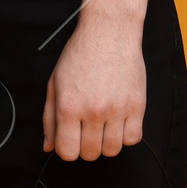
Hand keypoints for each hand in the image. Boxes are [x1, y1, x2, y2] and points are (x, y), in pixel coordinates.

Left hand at [43, 12, 146, 160]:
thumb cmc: (80, 56)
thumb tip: (49, 146)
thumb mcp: (55, 84)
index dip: (67, 150)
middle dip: (86, 147)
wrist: (109, 33)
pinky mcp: (137, 106)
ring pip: (112, 150)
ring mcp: (117, 109)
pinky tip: (118, 122)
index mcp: (69, 106)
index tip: (70, 141)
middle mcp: (94, 110)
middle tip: (86, 130)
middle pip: (90, 154)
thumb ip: (50, 118)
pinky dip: (126, 136)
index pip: (68, 152)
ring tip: (103, 126)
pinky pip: (133, 138)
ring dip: (106, 143)